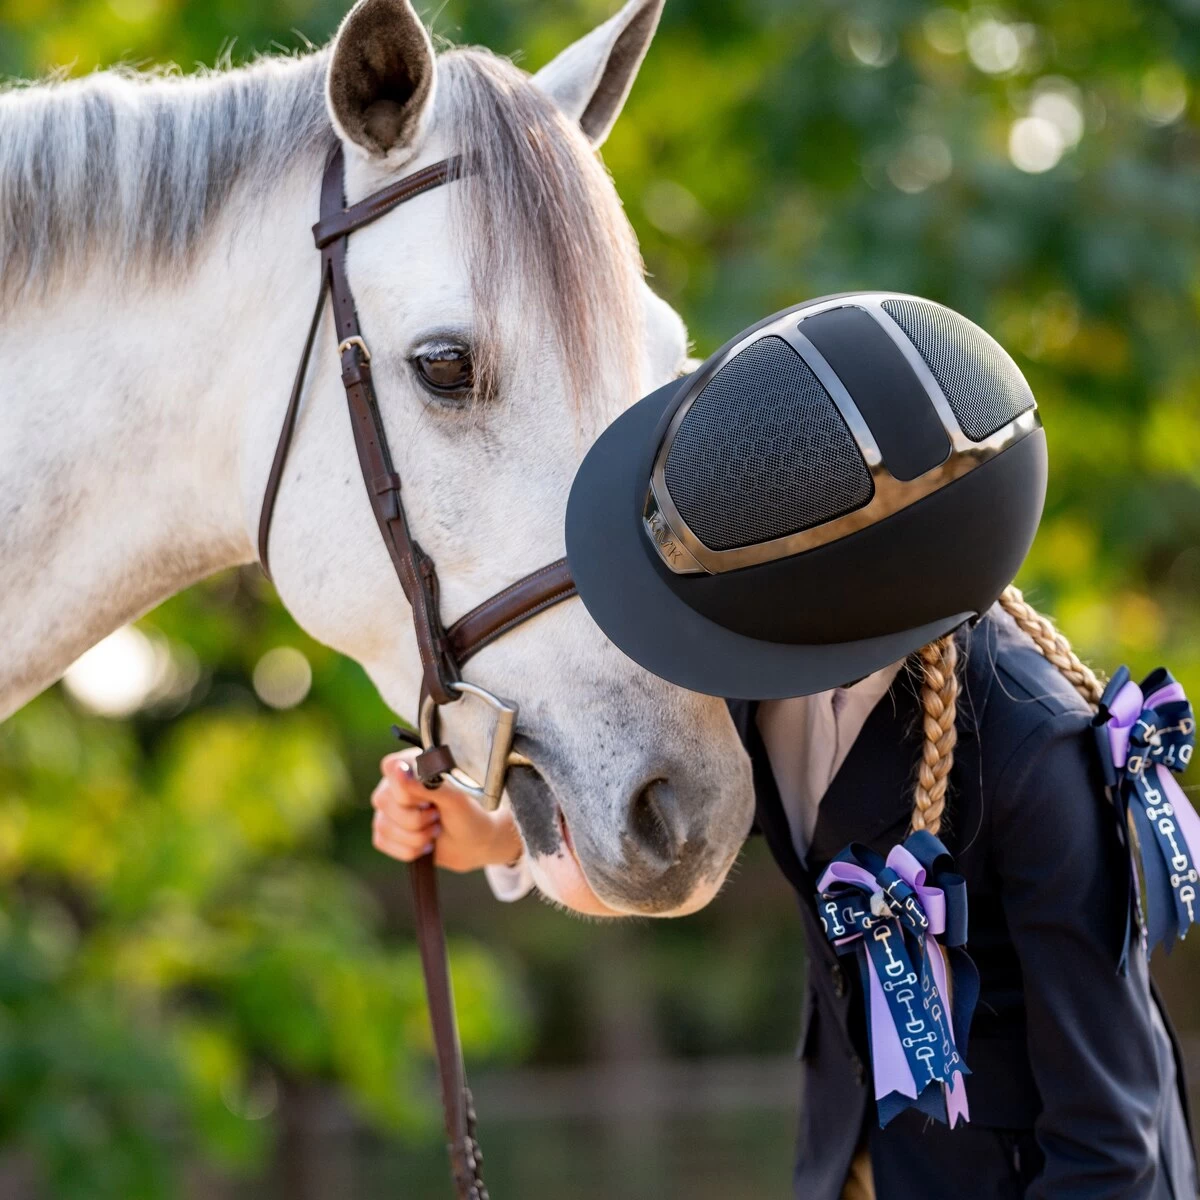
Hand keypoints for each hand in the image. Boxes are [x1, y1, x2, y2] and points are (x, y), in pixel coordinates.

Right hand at [371, 748, 523, 873]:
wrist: (475, 843)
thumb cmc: (470, 813)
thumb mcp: (455, 797)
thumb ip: (426, 783)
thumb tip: (398, 771)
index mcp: (414, 764)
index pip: (391, 766)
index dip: (407, 788)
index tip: (430, 799)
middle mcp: (396, 783)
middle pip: (383, 799)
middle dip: (417, 817)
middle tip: (438, 815)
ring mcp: (388, 808)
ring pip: (383, 824)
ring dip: (416, 836)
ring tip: (435, 829)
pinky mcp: (386, 831)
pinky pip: (381, 841)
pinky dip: (409, 849)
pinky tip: (425, 844)